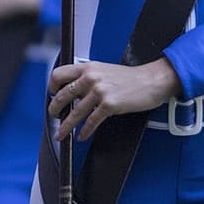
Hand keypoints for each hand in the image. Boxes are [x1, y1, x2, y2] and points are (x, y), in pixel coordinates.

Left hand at [48, 56, 179, 141]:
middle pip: (62, 95)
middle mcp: (91, 78)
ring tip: (62, 134)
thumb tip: (74, 91)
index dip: (52, 86)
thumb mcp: (105, 69)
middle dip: (54, 109)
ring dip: (66, 126)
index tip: (52, 94)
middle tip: (54, 116)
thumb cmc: (130, 77)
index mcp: (88, 67)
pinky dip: (85, 131)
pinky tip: (82, 136)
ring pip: (74, 112)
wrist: (151, 80)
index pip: (59, 74)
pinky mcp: (109, 105)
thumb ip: (89, 77)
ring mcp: (99, 91)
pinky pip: (91, 121)